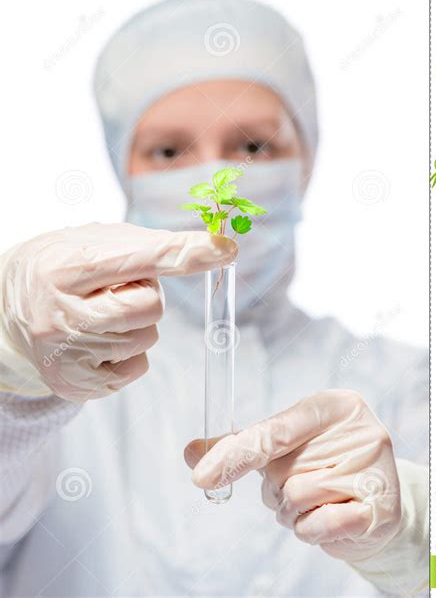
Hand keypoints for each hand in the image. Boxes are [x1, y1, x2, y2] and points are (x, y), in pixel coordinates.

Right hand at [1, 222, 236, 401]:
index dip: (186, 253)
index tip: (224, 249)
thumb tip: (212, 247)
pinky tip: (101, 338)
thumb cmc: (62, 266)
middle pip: (149, 307)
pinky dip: (130, 350)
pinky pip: (137, 367)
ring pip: (147, 337)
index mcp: (64, 268)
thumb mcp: (94, 240)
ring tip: (106, 311)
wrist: (9, 306)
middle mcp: (59, 315)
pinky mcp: (77, 384)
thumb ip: (150, 244)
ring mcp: (66, 355)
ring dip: (139, 323)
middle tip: (118, 288)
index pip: (139, 259)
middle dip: (147, 294)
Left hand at [185, 390, 400, 561]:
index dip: (235, 455)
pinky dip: (313, 530)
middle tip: (302, 483)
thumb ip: (242, 446)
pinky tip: (332, 518)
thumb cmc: (324, 464)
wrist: (374, 500)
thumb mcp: (287, 444)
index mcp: (332, 405)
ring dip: (294, 511)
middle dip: (277, 487)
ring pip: (297, 498)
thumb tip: (191, 452)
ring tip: (319, 501)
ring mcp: (374, 468)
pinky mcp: (381, 508)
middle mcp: (358, 430)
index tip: (201, 478)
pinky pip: (319, 525)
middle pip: (281, 470)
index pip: (274, 431)